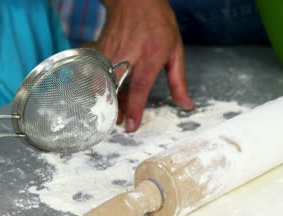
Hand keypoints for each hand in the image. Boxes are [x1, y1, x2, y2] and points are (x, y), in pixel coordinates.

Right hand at [98, 0, 193, 131]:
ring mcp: (110, 51)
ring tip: (114, 109)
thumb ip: (179, 81)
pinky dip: (100, 85)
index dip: (134, 109)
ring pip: (103, 81)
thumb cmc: (158, 22)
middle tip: (119, 120)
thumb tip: (186, 104)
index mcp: (150, 55)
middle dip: (116, 108)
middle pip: (116, 87)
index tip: (131, 126)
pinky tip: (106, 93)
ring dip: (108, 98)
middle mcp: (128, 54)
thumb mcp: (176, 50)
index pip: (139, 87)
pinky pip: (96, 72)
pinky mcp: (99, 49)